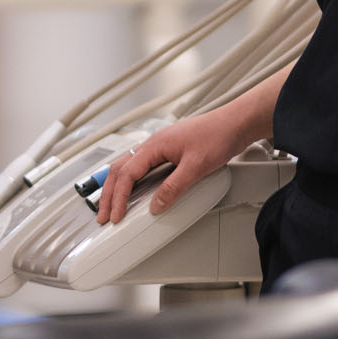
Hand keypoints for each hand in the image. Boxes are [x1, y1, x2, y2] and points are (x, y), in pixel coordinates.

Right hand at [95, 109, 236, 224]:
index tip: (115, 215)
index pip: (127, 174)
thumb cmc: (217, 135)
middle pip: (119, 170)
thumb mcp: (196, 167)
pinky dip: (130, 180)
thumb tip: (156, 205)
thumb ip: (174, 187)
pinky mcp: (168, 150)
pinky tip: (133, 189)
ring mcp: (159, 146)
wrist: (234, 123)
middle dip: (108, 194)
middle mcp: (152, 144)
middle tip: (103, 214)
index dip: (119, 197)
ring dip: (116, 187)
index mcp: (154, 145)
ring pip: (127, 166)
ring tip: (111, 205)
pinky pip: (140, 165)